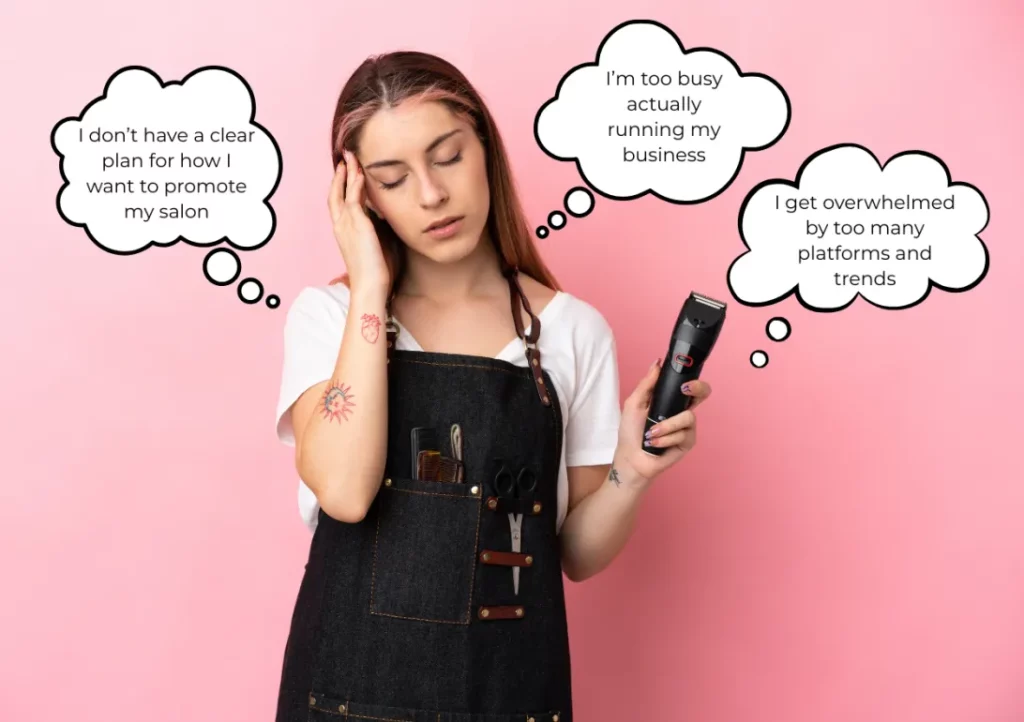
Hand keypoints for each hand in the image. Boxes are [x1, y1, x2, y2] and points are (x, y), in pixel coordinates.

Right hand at [328, 150, 389, 291]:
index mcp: (343, 231)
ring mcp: (346, 225)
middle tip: (345, 157)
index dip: (341, 186)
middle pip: (335, 193)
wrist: (371, 286)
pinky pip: (354, 199)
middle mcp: (341, 226)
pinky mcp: (357, 226)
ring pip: (342, 192)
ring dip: (348, 173)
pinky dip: (356, 184)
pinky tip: (361, 173)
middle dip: (340, 174)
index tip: (347, 171)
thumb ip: (378, 229)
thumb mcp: (377, 244)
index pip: (339, 203)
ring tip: (351, 157)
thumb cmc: (376, 271)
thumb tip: (387, 217)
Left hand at [613, 358, 712, 488]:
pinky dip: (666, 439)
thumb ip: (647, 383)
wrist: (630, 457)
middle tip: (685, 390)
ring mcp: (687, 427)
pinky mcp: (688, 442)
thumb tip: (657, 363)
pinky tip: (655, 444)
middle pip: (703, 394)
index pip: (688, 385)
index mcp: (670, 400)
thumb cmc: (630, 431)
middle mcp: (681, 411)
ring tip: (651, 433)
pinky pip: (683, 434)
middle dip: (698, 388)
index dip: (692, 378)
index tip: (683, 380)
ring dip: (666, 426)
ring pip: (688, 417)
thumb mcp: (634, 403)